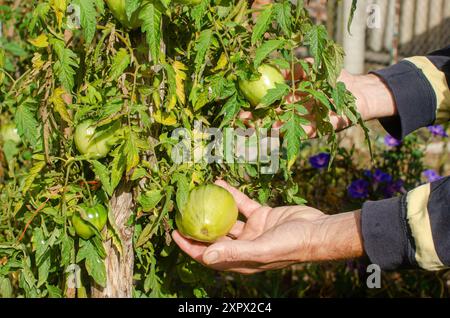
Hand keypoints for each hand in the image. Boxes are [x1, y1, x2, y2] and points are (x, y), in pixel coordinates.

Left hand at [172, 180, 363, 273]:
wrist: (318, 231)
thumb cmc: (292, 245)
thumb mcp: (262, 249)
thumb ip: (234, 252)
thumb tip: (205, 256)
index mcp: (242, 261)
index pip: (209, 256)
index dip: (190, 247)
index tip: (174, 233)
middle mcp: (244, 247)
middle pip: (214, 237)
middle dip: (198, 226)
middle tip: (181, 211)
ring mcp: (253, 231)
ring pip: (226, 218)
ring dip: (213, 207)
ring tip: (197, 194)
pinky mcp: (261, 216)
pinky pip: (242, 204)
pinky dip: (231, 194)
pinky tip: (219, 183)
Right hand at [239, 61, 396, 138]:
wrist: (357, 93)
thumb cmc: (334, 77)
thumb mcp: (313, 68)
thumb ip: (295, 69)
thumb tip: (273, 68)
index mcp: (289, 95)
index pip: (266, 100)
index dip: (253, 102)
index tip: (240, 102)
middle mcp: (291, 110)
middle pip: (267, 116)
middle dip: (252, 119)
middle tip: (238, 120)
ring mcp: (299, 122)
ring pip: (277, 127)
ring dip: (263, 129)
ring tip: (250, 128)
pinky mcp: (310, 132)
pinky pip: (293, 133)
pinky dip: (283, 134)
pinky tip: (272, 130)